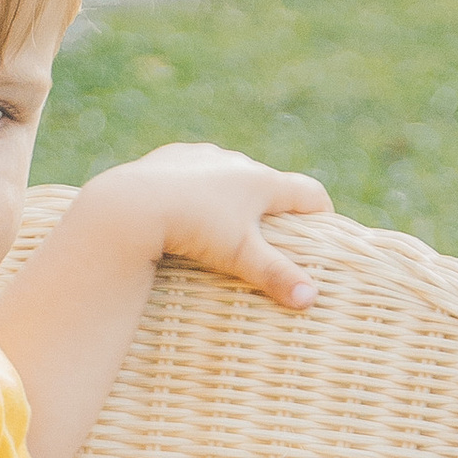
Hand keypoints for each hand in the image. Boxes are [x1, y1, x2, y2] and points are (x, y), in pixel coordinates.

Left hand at [96, 142, 332, 310]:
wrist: (133, 205)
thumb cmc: (195, 229)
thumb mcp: (238, 256)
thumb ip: (275, 276)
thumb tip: (310, 300)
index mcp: (260, 181)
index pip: (307, 191)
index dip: (321, 211)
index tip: (324, 228)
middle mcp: (235, 161)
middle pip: (267, 182)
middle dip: (272, 206)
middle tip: (273, 234)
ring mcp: (202, 156)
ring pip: (227, 175)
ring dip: (233, 195)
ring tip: (226, 223)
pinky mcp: (170, 157)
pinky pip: (191, 172)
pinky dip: (196, 189)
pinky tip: (184, 208)